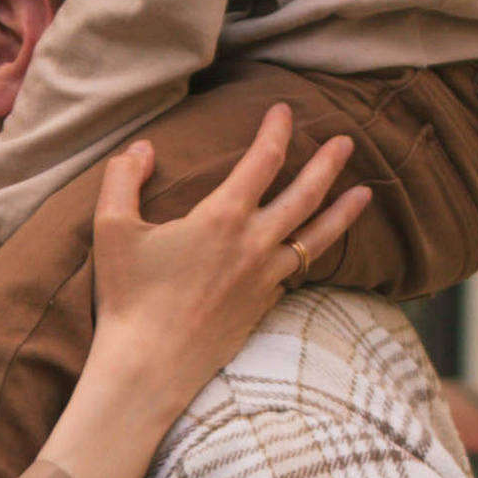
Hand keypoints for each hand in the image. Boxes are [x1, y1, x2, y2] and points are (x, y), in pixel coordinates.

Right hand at [37, 110, 370, 477]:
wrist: (148, 367)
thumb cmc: (128, 297)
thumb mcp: (112, 229)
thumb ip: (123, 179)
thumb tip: (143, 148)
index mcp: (222, 217)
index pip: (262, 160)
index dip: (276, 131)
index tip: (284, 110)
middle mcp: (254, 244)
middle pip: (305, 195)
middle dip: (328, 164)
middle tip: (346, 143)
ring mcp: (265, 278)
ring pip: (316, 238)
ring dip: (342, 213)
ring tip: (365, 194)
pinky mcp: (264, 307)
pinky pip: (297, 272)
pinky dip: (312, 254)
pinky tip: (314, 249)